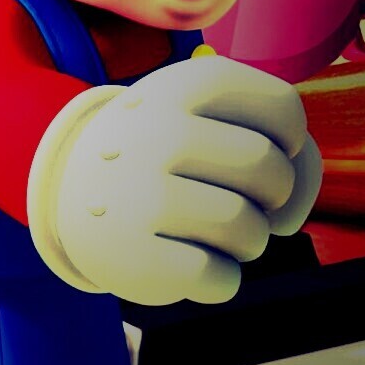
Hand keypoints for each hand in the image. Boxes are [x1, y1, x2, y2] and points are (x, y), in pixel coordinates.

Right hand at [29, 57, 321, 305]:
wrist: (75, 192)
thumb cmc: (173, 157)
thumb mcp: (218, 123)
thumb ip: (288, 149)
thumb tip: (290, 214)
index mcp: (182, 84)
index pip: (285, 110)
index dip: (288, 143)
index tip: (248, 148)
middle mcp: (154, 130)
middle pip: (271, 171)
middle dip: (271, 198)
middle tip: (233, 197)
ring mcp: (135, 192)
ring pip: (248, 230)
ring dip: (247, 242)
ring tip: (211, 232)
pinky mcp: (130, 254)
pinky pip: (221, 279)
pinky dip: (219, 279)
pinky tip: (187, 261)